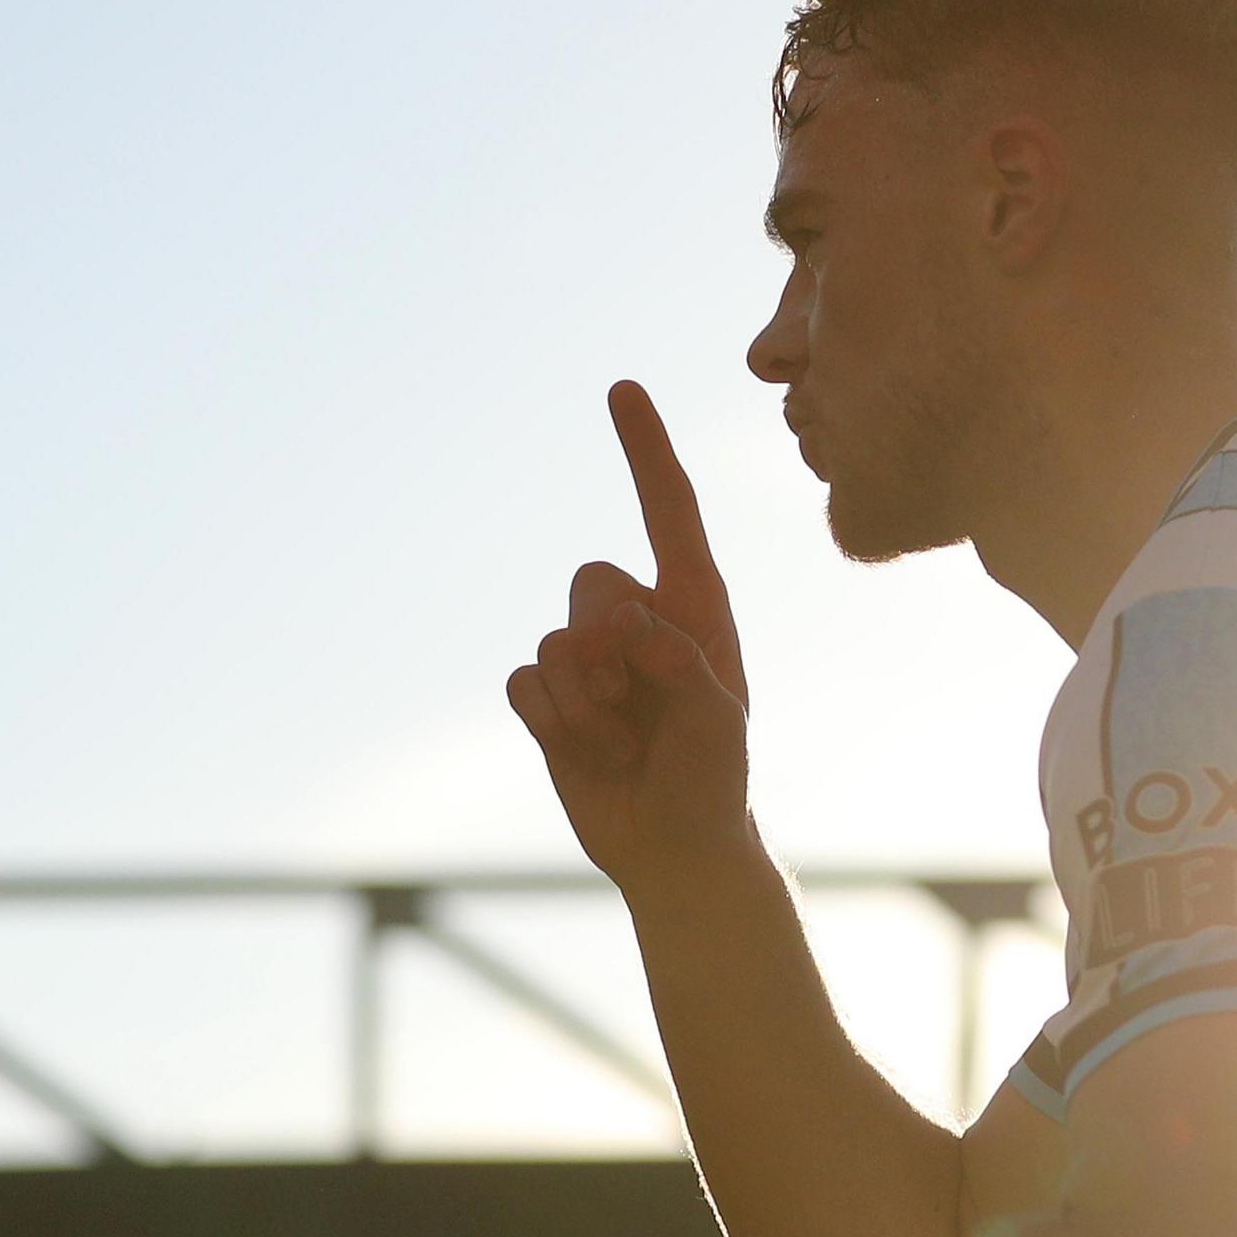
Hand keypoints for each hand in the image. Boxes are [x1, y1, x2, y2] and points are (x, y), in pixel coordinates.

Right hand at [508, 382, 754, 897]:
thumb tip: (615, 618)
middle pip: (590, 581)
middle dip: (606, 643)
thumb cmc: (714, 776)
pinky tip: (584, 751)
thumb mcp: (714, 714)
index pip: (669, 512)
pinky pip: (522, 681)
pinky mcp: (549, 700)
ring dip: (584, 699)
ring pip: (553, 640)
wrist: (674, 847)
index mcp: (695, 607)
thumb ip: (673, 656)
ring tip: (622, 741)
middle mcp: (639, 621)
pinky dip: (551, 719)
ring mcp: (589, 660)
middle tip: (638, 703)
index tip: (622, 388)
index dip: (645, 450)